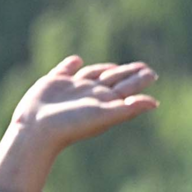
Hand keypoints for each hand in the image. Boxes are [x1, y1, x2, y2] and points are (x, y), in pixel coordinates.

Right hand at [0, 56, 156, 191]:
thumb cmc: (70, 125)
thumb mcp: (103, 115)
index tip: (151, 74)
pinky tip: (76, 61)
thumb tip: (154, 103)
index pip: (126, 88)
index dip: (139, 80)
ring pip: (91, 74)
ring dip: (104, 69)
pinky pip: (64, 70)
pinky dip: (70, 65)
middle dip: (127, 73)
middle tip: (143, 68)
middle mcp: (89, 94)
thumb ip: (128, 109)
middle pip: (113, 80)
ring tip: (115, 68)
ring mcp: (71, 89)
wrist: (36, 131)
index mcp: (103, 101)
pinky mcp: (52, 84)